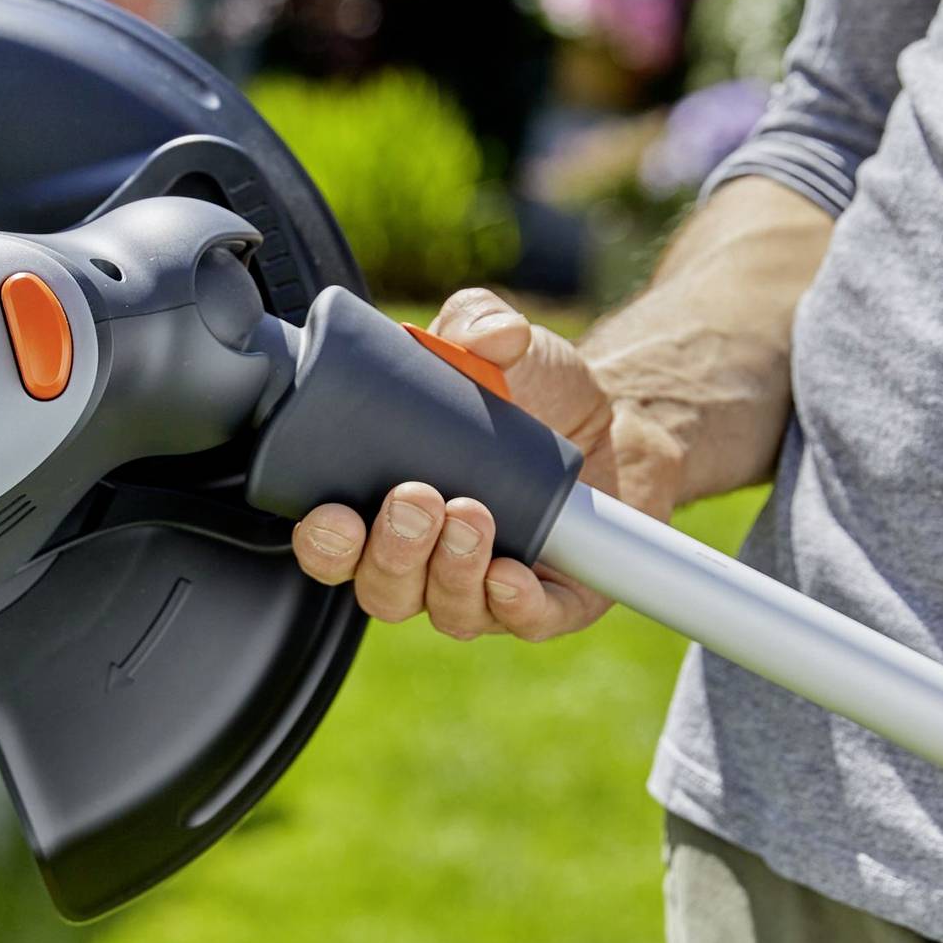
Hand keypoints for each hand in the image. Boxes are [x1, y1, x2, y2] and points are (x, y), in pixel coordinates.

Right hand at [286, 288, 680, 641]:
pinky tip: (512, 574)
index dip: (325, 545)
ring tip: (472, 514)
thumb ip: (479, 318)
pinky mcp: (551, 604)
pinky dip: (514, 606)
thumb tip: (485, 338)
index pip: (335, 549)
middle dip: (393, 553)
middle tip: (416, 499)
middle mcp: (427, 561)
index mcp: (386, 508)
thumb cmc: (535, 391)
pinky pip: (524, 624)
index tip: (333, 514)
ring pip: (448, 611)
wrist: (618, 421)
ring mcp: (485, 589)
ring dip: (451, 571)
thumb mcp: (502, 341)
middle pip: (384, 591)